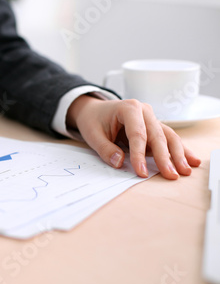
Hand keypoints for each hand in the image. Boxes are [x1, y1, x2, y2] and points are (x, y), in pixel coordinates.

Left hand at [66, 95, 200, 179]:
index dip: (140, 154)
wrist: (94, 110)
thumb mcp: (92, 135)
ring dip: (178, 154)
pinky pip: (167, 139)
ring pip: (168, 136)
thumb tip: (119, 162)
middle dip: (165, 157)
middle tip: (171, 175)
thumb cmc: (93, 120)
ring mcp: (151, 118)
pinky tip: (190, 161)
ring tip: (186, 170)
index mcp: (129, 108)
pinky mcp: (154, 127)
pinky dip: (179, 150)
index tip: (141, 172)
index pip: (137, 134)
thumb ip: (105, 149)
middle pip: (157, 135)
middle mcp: (144, 111)